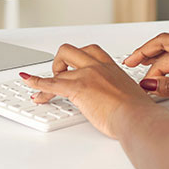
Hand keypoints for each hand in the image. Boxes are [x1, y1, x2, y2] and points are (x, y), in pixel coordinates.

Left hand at [22, 44, 156, 138]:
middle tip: (61, 76)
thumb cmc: (138, 111)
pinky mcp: (77, 89)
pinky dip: (37, 83)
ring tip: (45, 89)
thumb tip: (118, 101)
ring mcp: (87, 76)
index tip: (72, 65)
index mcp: (111, 67)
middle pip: (70, 51)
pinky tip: (30, 83)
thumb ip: (120, 93)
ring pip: (58, 68)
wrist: (136, 117)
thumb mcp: (131, 95)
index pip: (90, 52)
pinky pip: (51, 84)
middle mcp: (98, 67)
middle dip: (61, 62)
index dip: (78, 57)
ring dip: (48, 77)